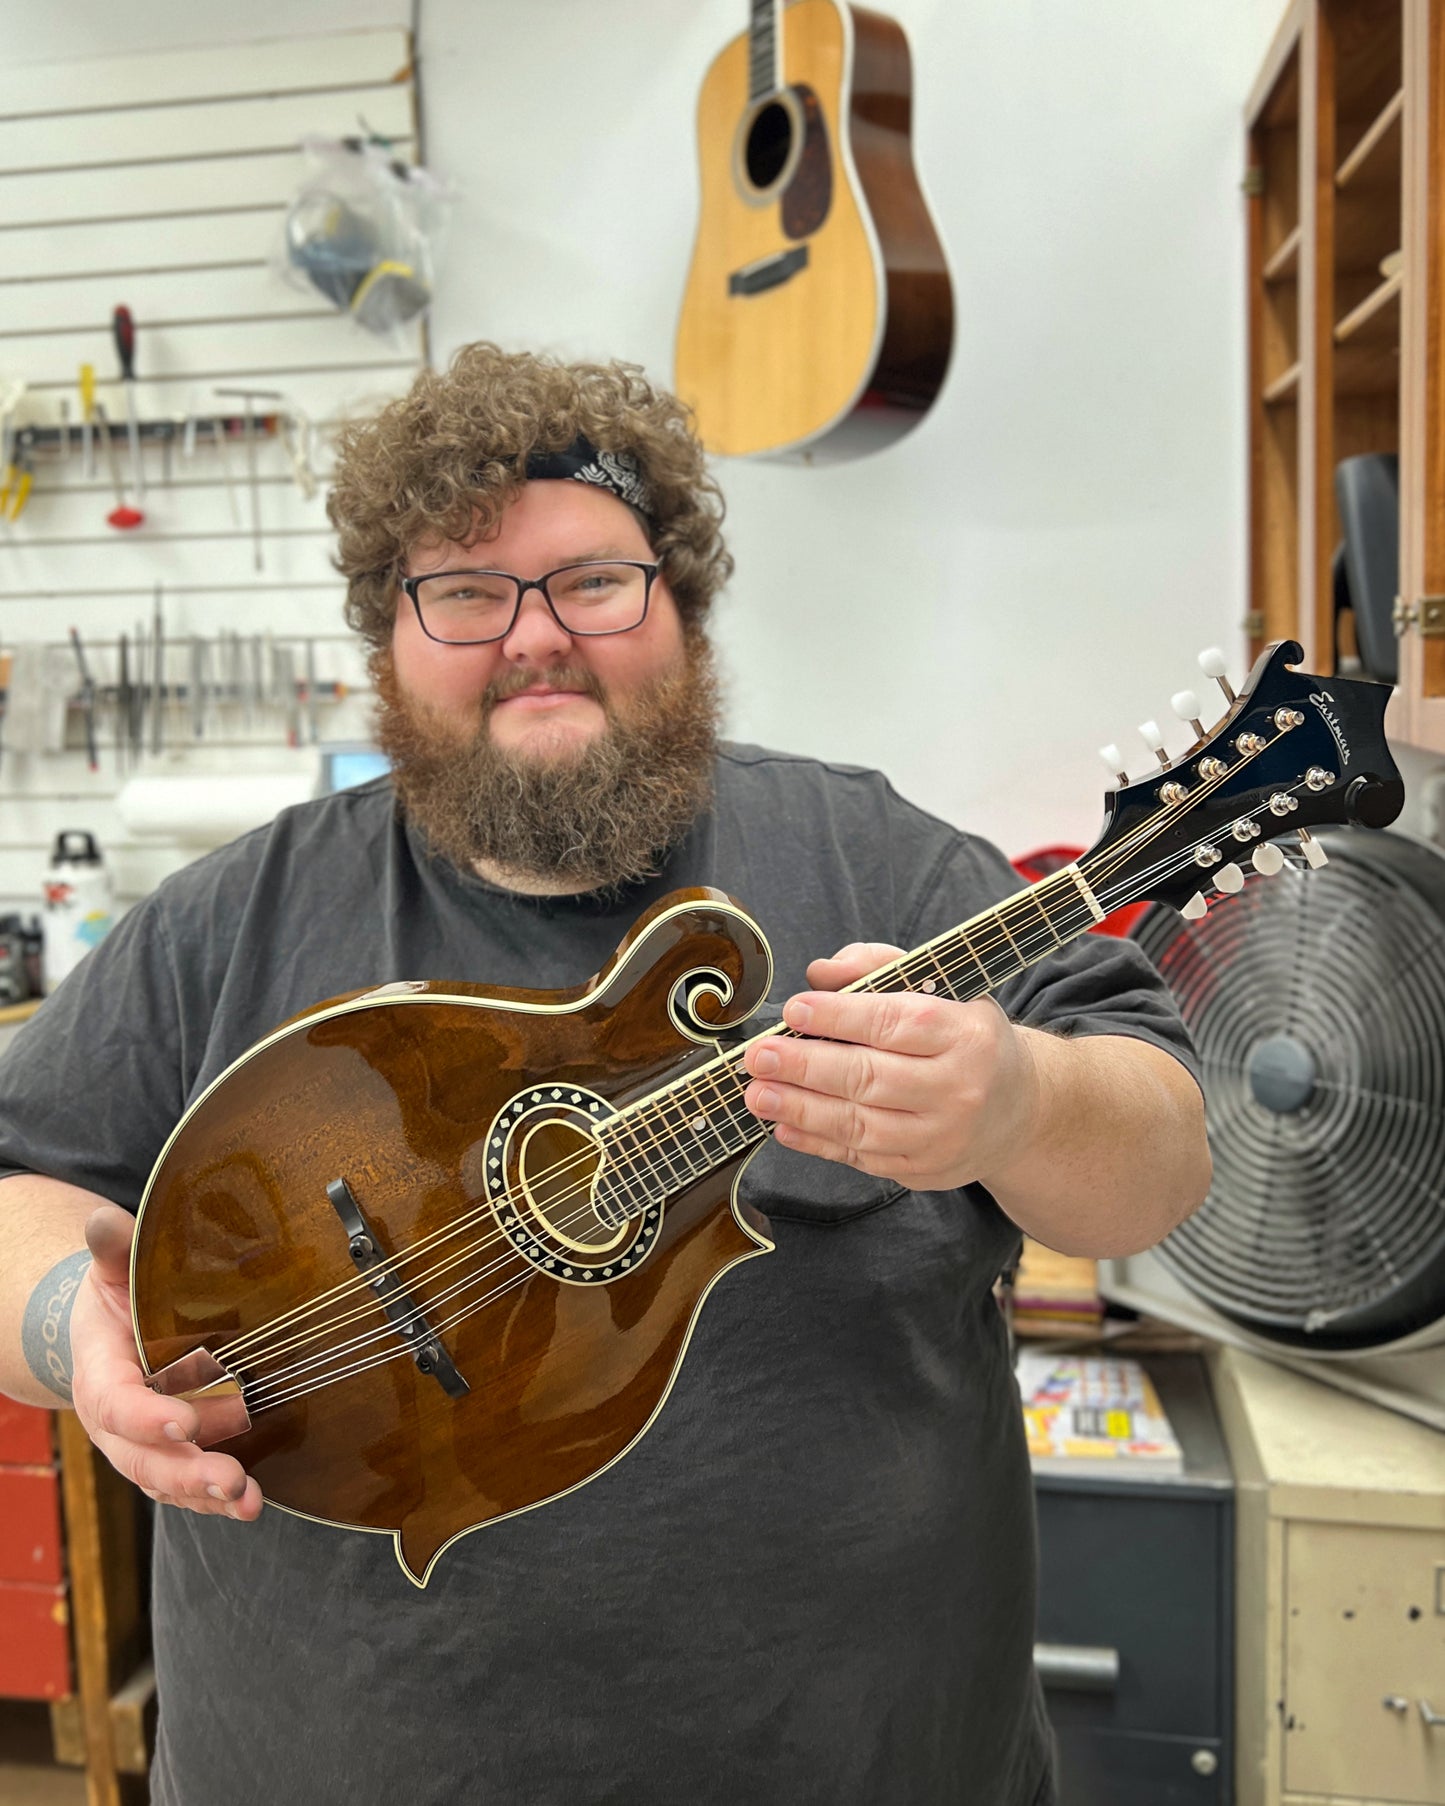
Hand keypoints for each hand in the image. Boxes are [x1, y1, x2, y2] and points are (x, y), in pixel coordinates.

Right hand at [69, 1205, 261, 1520]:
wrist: (111, 1334)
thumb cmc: (118, 1299)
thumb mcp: (114, 1271)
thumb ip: (113, 1250)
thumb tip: (102, 1220)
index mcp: (100, 1373)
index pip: (114, 1402)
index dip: (144, 1416)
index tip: (182, 1422)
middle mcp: (116, 1421)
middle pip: (140, 1458)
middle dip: (185, 1473)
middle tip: (229, 1479)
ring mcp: (141, 1445)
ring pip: (165, 1481)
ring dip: (205, 1495)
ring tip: (247, 1500)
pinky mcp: (170, 1457)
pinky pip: (185, 1485)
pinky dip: (214, 1499)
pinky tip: (248, 1503)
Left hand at [741, 942, 1041, 1191]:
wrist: (1018, 1109)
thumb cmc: (964, 1040)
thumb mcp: (940, 989)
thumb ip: (878, 967)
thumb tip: (821, 972)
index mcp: (966, 1034)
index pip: (895, 1023)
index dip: (840, 1016)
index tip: (795, 1010)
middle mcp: (959, 1089)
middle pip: (871, 1078)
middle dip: (806, 1067)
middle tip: (760, 1057)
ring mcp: (942, 1137)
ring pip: (861, 1125)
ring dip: (801, 1109)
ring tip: (758, 1093)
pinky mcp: (924, 1171)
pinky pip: (861, 1157)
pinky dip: (817, 1142)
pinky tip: (784, 1125)